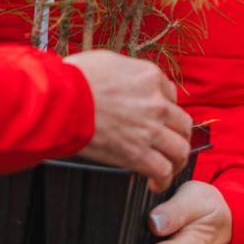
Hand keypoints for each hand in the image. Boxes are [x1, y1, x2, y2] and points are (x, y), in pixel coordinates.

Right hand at [64, 51, 191, 188]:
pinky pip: (163, 171)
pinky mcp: (138, 154)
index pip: (171, 94)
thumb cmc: (74, 79)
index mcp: (150, 77)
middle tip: (170, 142)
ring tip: (169, 166)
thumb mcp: (107, 60)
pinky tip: (155, 183)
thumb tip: (122, 80)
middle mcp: (156, 103)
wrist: (61, 100)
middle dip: (177, 135)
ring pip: (180, 149)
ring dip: (176, 160)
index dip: (165, 107)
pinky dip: (162, 180)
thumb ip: (125, 71)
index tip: (159, 117)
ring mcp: (150, 130)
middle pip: (182, 123)